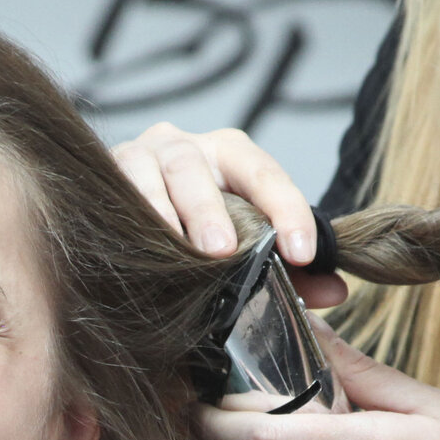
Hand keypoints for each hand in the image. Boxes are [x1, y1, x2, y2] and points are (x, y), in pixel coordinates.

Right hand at [110, 122, 347, 306]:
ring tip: (181, 252)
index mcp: (230, 154)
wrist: (129, 215)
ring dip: (166, 216)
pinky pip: (116, 195)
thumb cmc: (200, 228)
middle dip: (210, 212)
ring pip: (151, 177)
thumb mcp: (249, 242)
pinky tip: (137, 252)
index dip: (287, 210)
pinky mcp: (105, 174)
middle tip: (224, 253)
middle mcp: (185, 146)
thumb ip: (293, 271)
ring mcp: (141, 155)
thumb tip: (334, 292)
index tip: (303, 253)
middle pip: (197, 170)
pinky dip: (130, 222)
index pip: (265, 173)